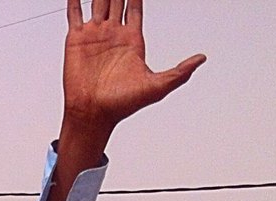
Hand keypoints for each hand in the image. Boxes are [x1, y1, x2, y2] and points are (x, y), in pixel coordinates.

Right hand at [62, 0, 204, 142]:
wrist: (92, 114)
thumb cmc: (120, 105)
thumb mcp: (156, 88)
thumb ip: (179, 73)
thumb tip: (201, 59)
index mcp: (131, 41)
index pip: (135, 7)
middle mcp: (113, 35)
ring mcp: (95, 36)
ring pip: (99, 1)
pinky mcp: (76, 40)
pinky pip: (75, 13)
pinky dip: (74, 0)